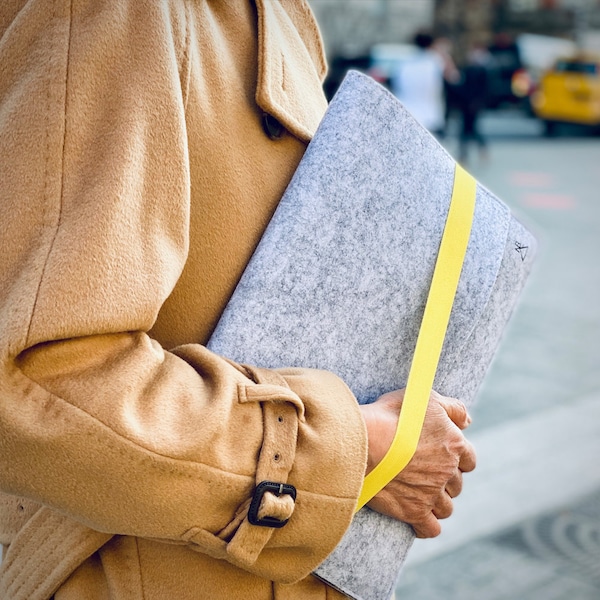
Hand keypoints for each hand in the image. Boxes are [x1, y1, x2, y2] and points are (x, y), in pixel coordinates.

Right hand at [359, 389, 475, 537]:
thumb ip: (453, 409)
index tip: (441, 456)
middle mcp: (447, 472)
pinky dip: (426, 525)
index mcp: (454, 445)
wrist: (364, 442)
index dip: (456, 458)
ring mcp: (432, 494)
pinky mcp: (414, 512)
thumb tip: (468, 421)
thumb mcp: (426, 399)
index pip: (469, 459)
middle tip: (423, 472)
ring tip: (418, 494)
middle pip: (456, 484)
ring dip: (436, 502)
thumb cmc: (391, 416)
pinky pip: (431, 528)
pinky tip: (416, 518)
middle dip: (444, 480)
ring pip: (446, 507)